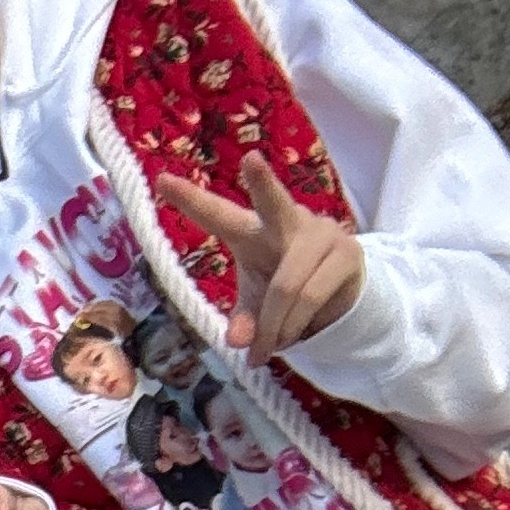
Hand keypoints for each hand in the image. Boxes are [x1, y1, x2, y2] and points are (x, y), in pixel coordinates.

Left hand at [157, 154, 364, 363]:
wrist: (336, 302)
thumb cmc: (283, 293)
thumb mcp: (255, 307)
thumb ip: (244, 320)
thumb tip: (239, 339)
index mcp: (253, 232)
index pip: (220, 215)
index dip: (192, 200)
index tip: (162, 180)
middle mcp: (288, 222)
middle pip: (273, 203)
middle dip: (263, 182)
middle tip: (251, 159)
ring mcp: (322, 233)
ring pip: (286, 285)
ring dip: (273, 327)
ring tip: (267, 350)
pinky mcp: (348, 253)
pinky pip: (310, 297)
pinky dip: (293, 328)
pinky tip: (291, 338)